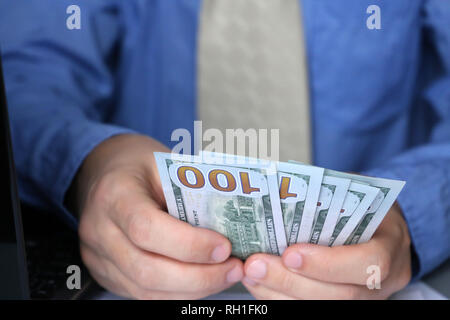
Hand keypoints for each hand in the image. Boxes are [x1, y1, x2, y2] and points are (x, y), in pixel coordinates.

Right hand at [71, 134, 243, 298]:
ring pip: (146, 289)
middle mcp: (99, 229)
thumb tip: (233, 220)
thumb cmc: (139, 166)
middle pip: (147, 269)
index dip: (189, 244)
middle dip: (199, 276)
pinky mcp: (106, 273)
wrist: (105, 174)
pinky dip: (179, 292)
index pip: (147, 228)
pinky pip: (143, 294)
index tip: (224, 246)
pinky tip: (203, 282)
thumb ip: (192, 189)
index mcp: (114, 193)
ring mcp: (98, 255)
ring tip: (225, 275)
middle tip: (234, 268)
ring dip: (193, 289)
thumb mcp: (166, 163)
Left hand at [241, 203, 411, 298]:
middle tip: (256, 265)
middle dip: (291, 282)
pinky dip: (278, 297)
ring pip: (321, 306)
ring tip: (250, 274)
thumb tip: (278, 192)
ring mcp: (363, 298)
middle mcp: (380, 281)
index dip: (329, 264)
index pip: (370, 264)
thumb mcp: (355, 190)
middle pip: (340, 295)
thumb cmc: (362, 205)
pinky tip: (256, 283)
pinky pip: (308, 307)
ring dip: (279, 293)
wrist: (377, 226)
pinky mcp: (339, 301)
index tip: (291, 254)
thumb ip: (326, 196)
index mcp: (389, 245)